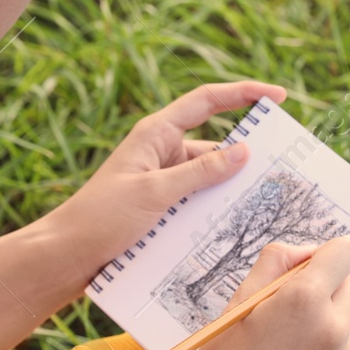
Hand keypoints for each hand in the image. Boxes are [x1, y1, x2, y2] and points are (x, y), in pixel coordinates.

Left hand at [51, 81, 287, 284]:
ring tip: (265, 204)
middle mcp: (161, 152)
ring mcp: (162, 180)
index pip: (207, 100)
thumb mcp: (155, 193)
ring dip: (229, 190)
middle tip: (283, 167)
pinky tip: (233, 227)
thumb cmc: (101, 218)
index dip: (244, 93)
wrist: (67, 256)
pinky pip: (196, 202)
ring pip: (208, 179)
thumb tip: (244, 150)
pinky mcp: (161, 206)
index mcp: (156, 134)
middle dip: (246, 155)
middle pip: (214, 144)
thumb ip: (200, 172)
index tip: (279, 96)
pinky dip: (213, 210)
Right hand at [165, 235, 349, 349]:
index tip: (304, 268)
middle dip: (332, 280)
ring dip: (336, 308)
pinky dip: (334, 335)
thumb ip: (277, 262)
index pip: (346, 252)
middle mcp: (331, 326)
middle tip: (292, 299)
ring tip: (294, 328)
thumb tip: (310, 252)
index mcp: (303, 299)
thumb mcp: (240, 298)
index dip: (324, 254)